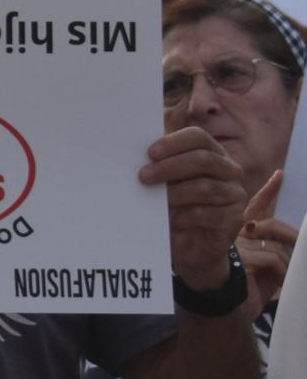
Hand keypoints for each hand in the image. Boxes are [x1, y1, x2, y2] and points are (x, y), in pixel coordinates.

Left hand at [140, 126, 247, 290]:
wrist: (189, 244)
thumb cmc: (174, 203)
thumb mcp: (166, 179)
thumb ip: (160, 156)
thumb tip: (142, 134)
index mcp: (212, 152)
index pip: (198, 137)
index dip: (174, 143)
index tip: (149, 153)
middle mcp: (229, 170)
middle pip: (203, 159)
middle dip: (169, 167)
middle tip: (143, 177)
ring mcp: (235, 193)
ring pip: (206, 187)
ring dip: (175, 194)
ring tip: (156, 203)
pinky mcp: (234, 218)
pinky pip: (208, 213)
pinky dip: (184, 216)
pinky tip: (169, 221)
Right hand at [240, 168, 293, 310]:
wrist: (224, 303)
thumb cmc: (246, 283)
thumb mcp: (262, 261)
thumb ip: (270, 243)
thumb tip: (294, 233)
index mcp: (235, 228)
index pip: (254, 205)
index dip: (268, 191)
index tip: (280, 176)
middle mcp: (233, 232)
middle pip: (270, 225)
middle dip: (291, 237)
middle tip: (301, 248)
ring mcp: (236, 244)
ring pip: (275, 244)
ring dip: (287, 263)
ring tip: (285, 278)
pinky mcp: (242, 258)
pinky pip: (273, 257)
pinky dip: (283, 272)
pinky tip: (279, 283)